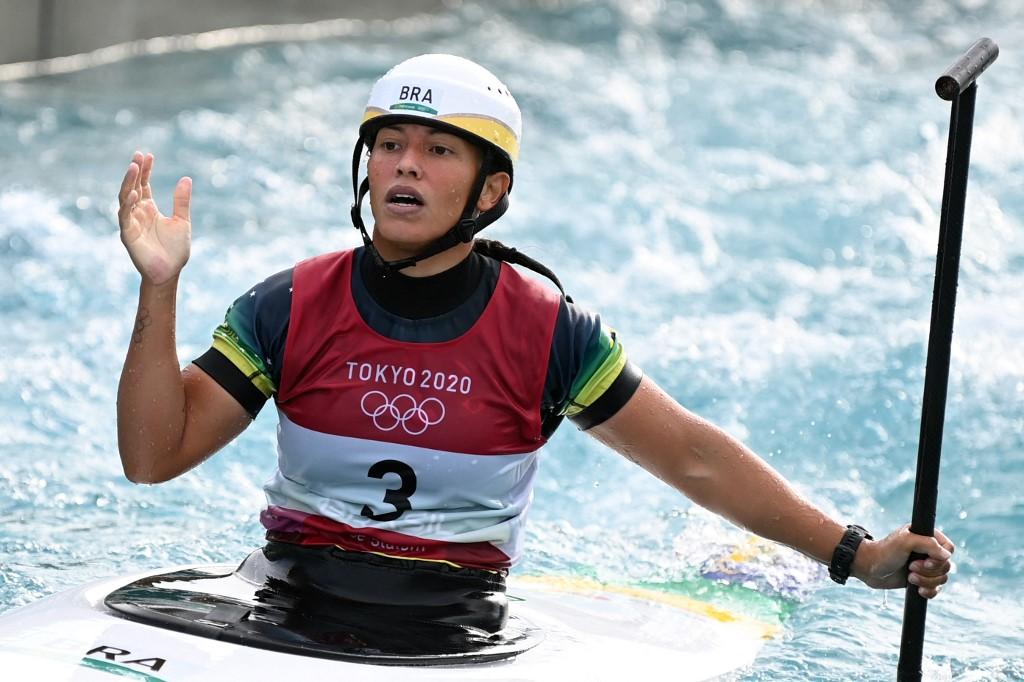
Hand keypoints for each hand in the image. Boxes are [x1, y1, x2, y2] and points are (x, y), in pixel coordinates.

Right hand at [118, 151, 191, 285]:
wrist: (170, 272)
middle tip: (138, 156)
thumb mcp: (182, 221)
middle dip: (135, 171)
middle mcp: (138, 213)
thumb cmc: (175, 250)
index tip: (148, 155)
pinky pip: (125, 217)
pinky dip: (129, 205)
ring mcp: (131, 222)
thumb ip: (181, 201)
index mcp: (149, 209)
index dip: (145, 170)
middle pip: (133, 187)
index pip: (144, 184)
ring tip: (134, 167)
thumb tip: (186, 178)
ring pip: (125, 198)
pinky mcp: (128, 234)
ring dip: (128, 183)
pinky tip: (134, 194)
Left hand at [853, 525, 954, 598]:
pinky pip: (936, 589)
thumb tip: (947, 555)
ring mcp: (925, 566)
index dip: (940, 557)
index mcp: (926, 537)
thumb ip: (927, 544)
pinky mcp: (921, 580)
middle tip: (910, 567)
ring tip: (910, 577)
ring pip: (942, 579)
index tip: (925, 559)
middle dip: (929, 571)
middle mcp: (928, 551)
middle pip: (946, 566)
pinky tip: (917, 590)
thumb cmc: (884, 551)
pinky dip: (929, 591)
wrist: (869, 568)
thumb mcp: (904, 542)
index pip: (949, 548)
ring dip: (926, 581)